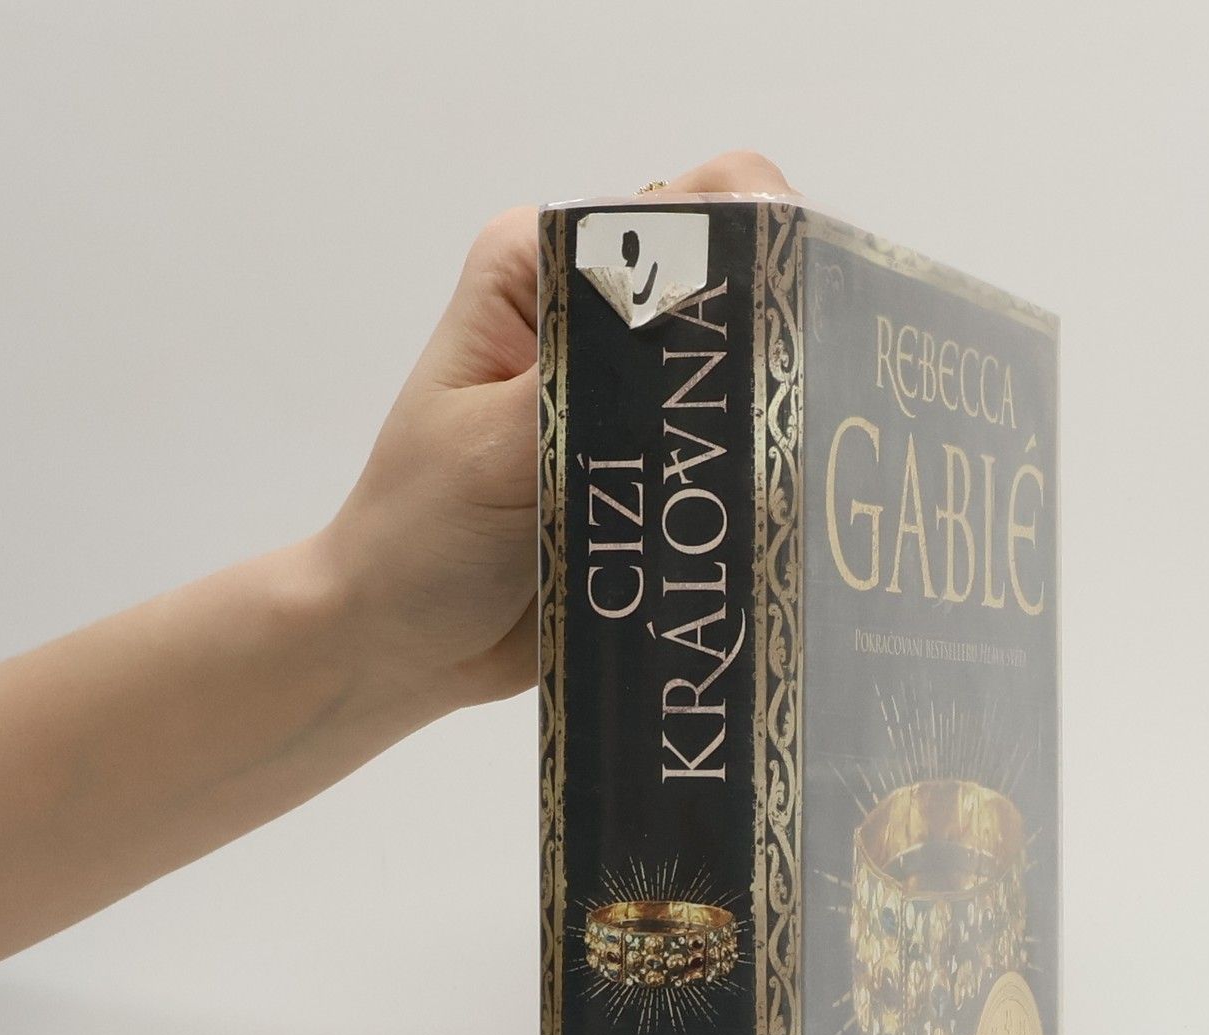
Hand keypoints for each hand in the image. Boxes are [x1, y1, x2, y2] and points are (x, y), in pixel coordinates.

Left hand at [312, 149, 793, 718]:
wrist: (402, 646)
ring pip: (744, 380)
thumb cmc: (421, 535)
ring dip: (777, 423)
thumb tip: (706, 326)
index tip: (785, 327)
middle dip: (776, 345)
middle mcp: (596, 314)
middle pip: (729, 292)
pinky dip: (763, 481)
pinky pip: (735, 459)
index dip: (751, 248)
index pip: (677, 212)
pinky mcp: (661, 470)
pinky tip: (793, 508)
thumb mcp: (497, 446)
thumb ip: (595, 380)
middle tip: (801, 420)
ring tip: (805, 475)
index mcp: (544, 269)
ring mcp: (636, 397)